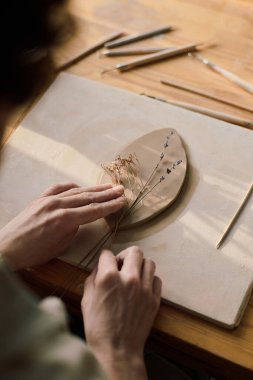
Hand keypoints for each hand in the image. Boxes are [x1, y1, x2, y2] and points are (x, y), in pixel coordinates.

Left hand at [0, 183, 124, 269]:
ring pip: (76, 191)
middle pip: (88, 198)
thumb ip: (73, 229)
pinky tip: (80, 187)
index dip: (109, 206)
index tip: (122, 202)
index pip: (93, 210)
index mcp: (65, 219)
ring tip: (108, 187)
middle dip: (106, 194)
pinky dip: (72, 187)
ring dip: (94, 189)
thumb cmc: (33, 254)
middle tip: (121, 190)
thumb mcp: (60, 246)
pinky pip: (59, 188)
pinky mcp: (40, 198)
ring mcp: (48, 199)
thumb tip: (80, 219)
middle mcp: (58, 205)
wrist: (7, 248)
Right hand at [82, 247, 161, 379]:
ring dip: (140, 266)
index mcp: (109, 278)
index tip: (105, 265)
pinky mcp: (155, 299)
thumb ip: (92, 279)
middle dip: (125, 256)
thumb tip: (99, 268)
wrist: (117, 351)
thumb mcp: (86, 301)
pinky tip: (142, 288)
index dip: (104, 259)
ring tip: (133, 275)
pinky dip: (149, 280)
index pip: (108, 254)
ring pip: (149, 262)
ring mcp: (144, 289)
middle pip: (134, 251)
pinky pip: (156, 279)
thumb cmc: (98, 328)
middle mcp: (129, 279)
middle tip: (121, 266)